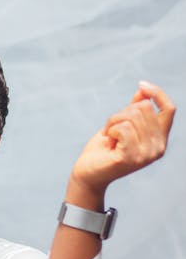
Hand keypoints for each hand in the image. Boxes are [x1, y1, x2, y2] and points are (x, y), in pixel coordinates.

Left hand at [70, 81, 175, 197]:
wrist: (88, 174)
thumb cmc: (103, 149)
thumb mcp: (120, 124)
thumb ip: (134, 109)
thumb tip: (143, 90)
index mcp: (160, 139)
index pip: (169, 109)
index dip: (158, 93)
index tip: (141, 85)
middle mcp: (158, 148)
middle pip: (144, 107)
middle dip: (121, 113)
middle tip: (112, 130)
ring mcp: (146, 154)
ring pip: (131, 115)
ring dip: (113, 122)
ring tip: (109, 138)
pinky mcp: (131, 157)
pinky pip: (122, 127)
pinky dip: (110, 130)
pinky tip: (108, 144)